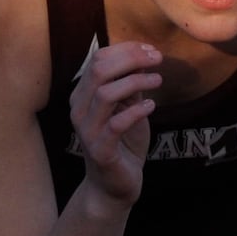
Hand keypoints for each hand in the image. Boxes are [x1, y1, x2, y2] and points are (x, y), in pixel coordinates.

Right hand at [69, 42, 162, 207]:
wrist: (114, 185)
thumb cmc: (122, 140)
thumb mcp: (128, 105)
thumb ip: (131, 82)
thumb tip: (144, 55)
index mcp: (83, 94)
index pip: (99, 59)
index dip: (126, 49)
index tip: (151, 50)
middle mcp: (79, 109)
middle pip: (100, 70)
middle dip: (131, 59)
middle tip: (157, 59)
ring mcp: (87, 130)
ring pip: (105, 94)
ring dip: (136, 82)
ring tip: (158, 81)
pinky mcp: (100, 150)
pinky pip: (116, 124)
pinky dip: (137, 111)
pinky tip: (151, 107)